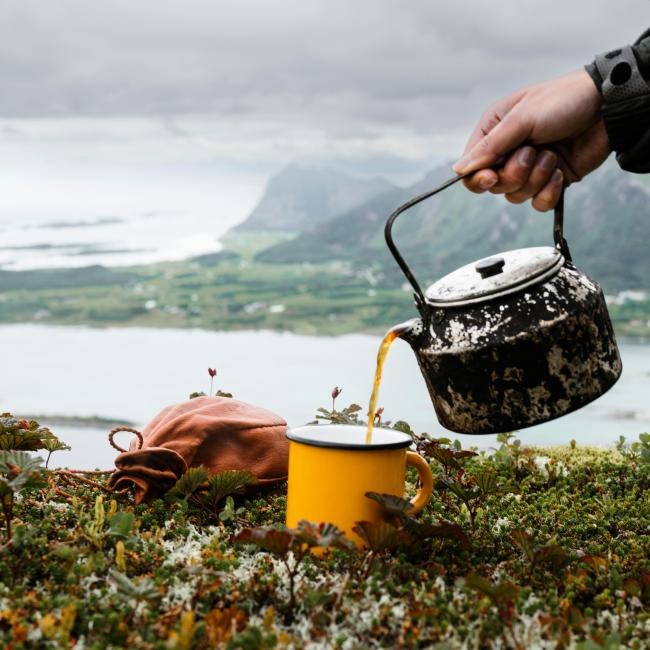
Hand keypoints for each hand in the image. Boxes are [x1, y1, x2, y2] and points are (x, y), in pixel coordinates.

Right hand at [453, 70, 609, 210]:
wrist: (608, 108)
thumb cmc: (563, 101)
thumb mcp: (521, 118)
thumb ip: (490, 147)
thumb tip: (460, 170)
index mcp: (494, 133)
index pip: (470, 168)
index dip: (478, 178)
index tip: (492, 175)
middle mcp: (508, 152)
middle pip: (493, 186)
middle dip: (514, 174)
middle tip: (532, 153)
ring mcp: (528, 169)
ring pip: (515, 196)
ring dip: (536, 178)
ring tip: (552, 155)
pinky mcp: (548, 182)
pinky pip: (537, 203)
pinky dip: (549, 192)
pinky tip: (560, 173)